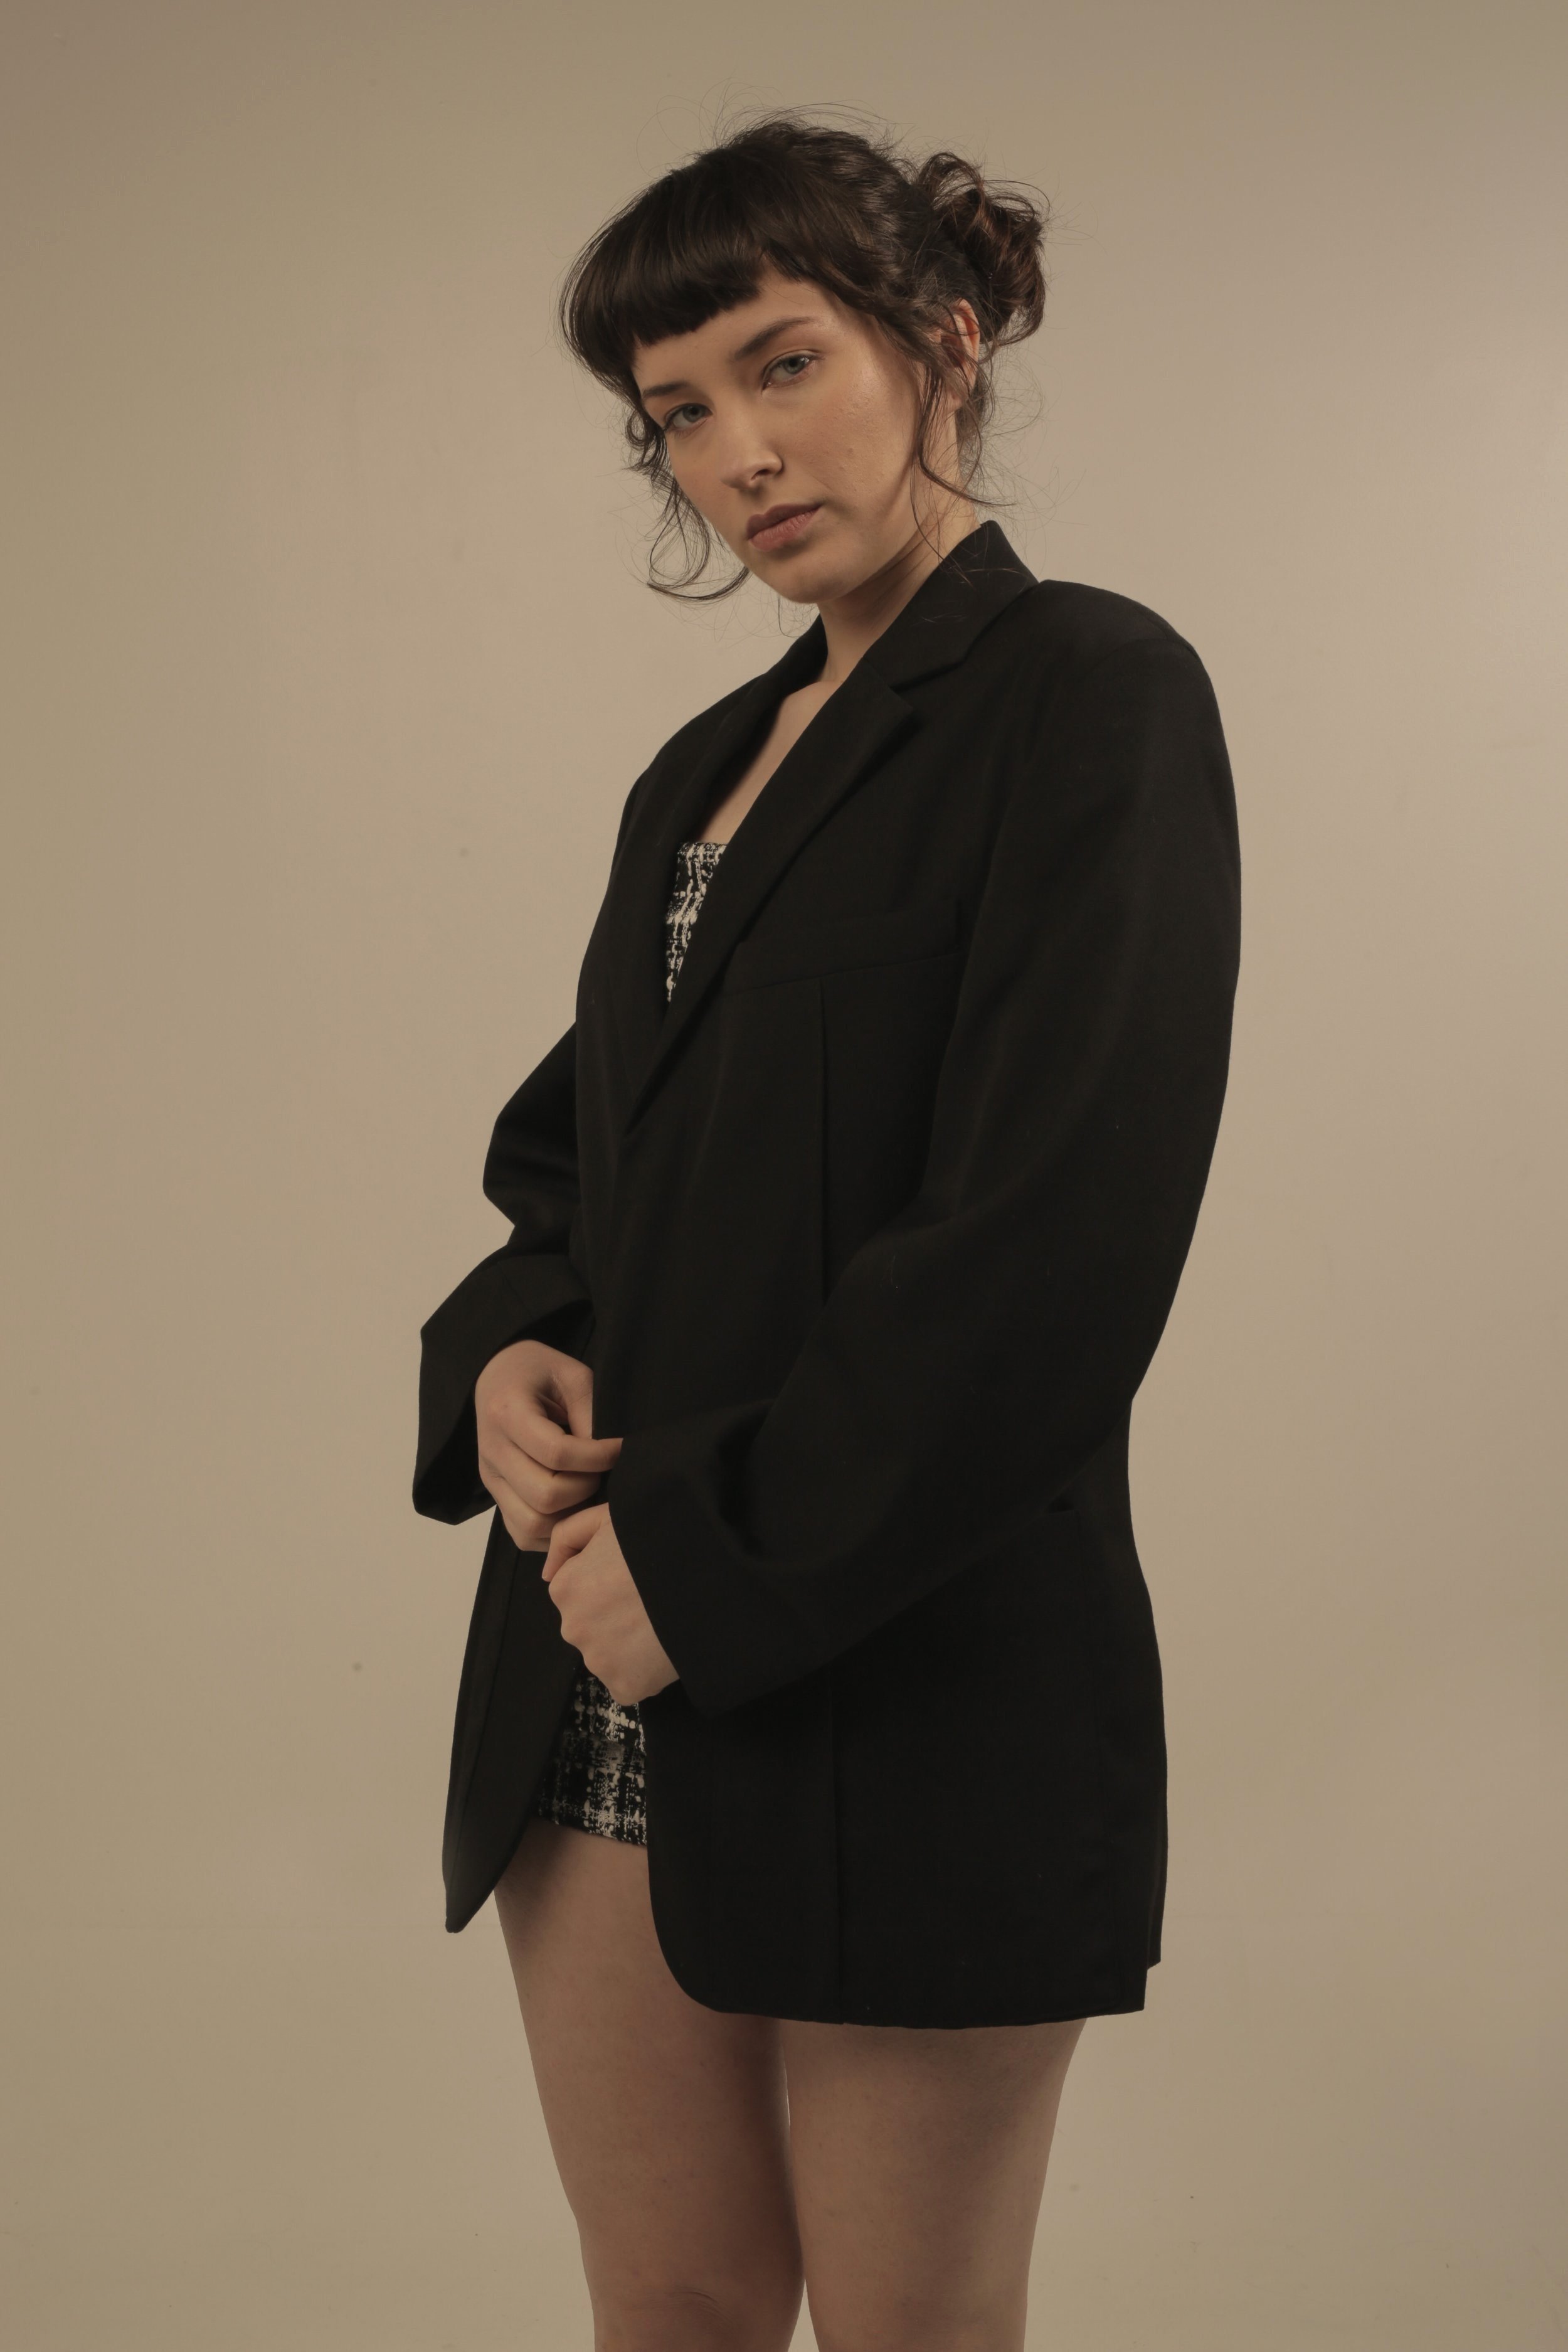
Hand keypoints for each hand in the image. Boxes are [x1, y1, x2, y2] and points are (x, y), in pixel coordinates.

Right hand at [475, 1338, 621, 1550]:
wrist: (495, 1376)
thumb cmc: (537, 1371)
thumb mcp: (571, 1374)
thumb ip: (590, 1412)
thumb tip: (609, 1455)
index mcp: (507, 1412)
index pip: (557, 1453)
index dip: (598, 1457)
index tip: (619, 1447)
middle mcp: (492, 1451)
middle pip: (545, 1496)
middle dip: (586, 1488)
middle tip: (602, 1469)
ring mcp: (490, 1479)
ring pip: (533, 1523)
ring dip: (571, 1514)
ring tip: (589, 1488)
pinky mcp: (495, 1497)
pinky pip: (524, 1534)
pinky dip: (554, 1530)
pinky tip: (572, 1505)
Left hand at [542, 1503, 678, 1705]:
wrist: (704, 1576)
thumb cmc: (655, 1539)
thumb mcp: (605, 1517)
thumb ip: (566, 1537)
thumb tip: (547, 1574)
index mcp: (564, 1588)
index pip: (578, 1593)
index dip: (607, 1584)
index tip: (633, 1577)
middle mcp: (572, 1629)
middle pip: (592, 1626)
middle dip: (614, 1617)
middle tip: (650, 1600)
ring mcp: (598, 1662)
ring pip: (610, 1655)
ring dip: (630, 1644)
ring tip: (662, 1621)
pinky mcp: (625, 1687)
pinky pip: (630, 1680)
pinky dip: (646, 1670)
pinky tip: (665, 1646)